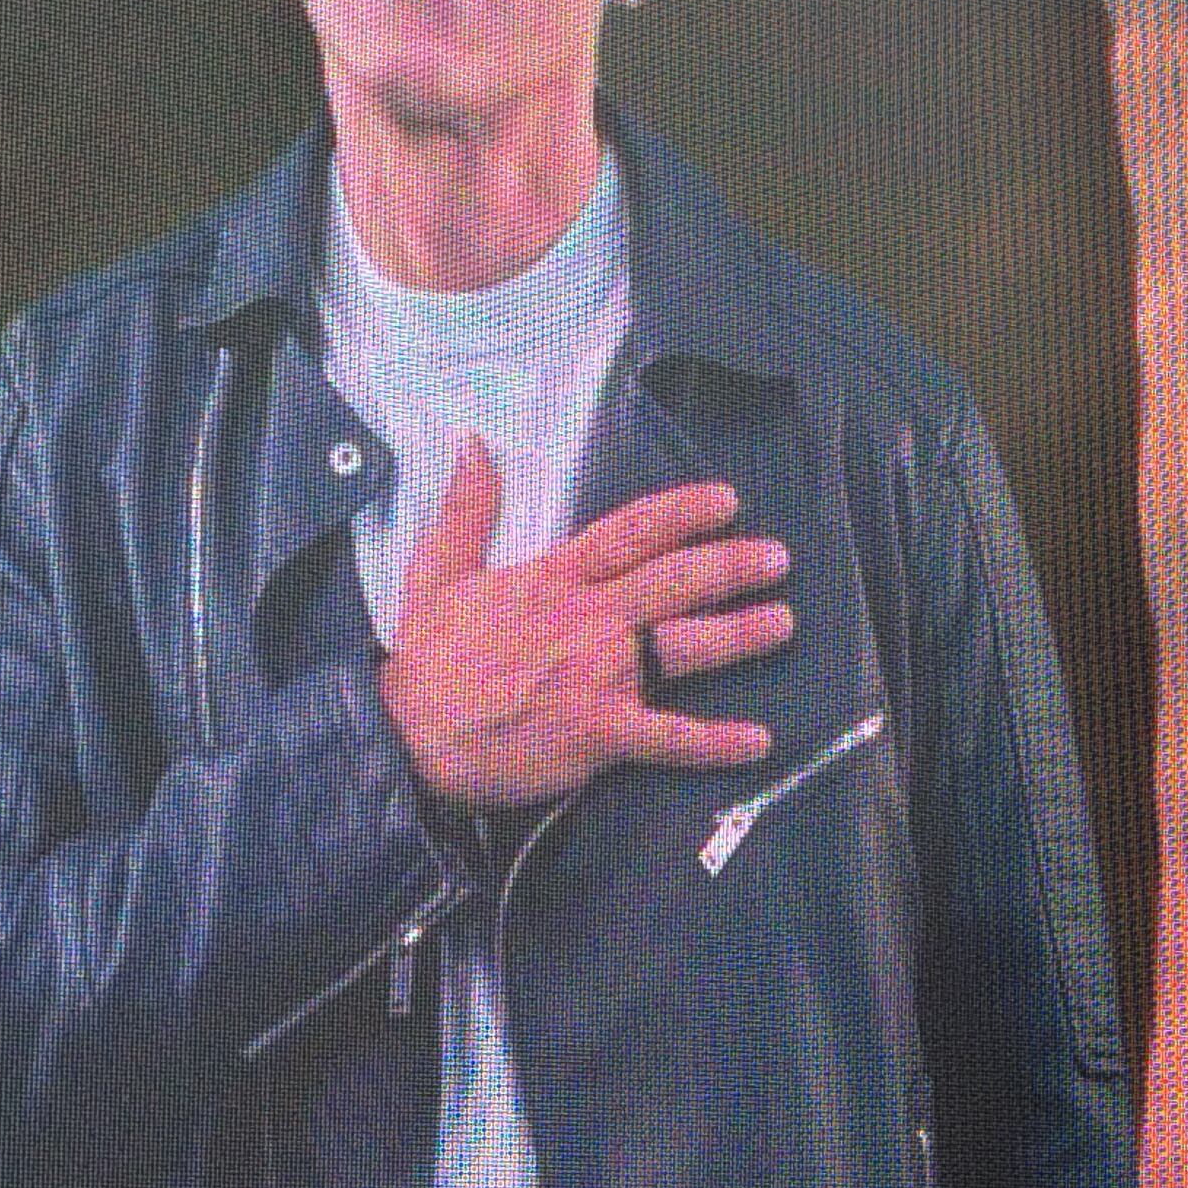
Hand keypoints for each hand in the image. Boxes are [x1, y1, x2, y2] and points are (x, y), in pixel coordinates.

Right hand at [376, 442, 796, 807]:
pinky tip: (757, 740)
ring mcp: (598, 675)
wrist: (404, 734)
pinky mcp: (599, 731)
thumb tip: (473, 446)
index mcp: (554, 579)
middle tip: (777, 557)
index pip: (632, 532)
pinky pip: (671, 735)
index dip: (685, 511)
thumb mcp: (438, 569)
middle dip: (733, 564)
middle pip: (676, 581)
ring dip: (741, 634)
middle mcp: (587, 619)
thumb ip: (467, 507)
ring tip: (783, 622)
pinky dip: (717, 741)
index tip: (726, 500)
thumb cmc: (425, 661)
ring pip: (686, 645)